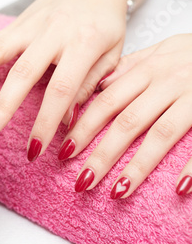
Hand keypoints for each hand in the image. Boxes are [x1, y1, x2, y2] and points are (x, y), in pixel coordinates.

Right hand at [0, 0, 128, 161]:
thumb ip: (89, 86)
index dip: (47, 122)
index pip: (62, 89)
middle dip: (3, 107)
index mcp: (85, 42)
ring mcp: (32, 24)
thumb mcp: (113, 55)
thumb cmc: (107, 21)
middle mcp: (54, 31)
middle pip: (23, 73)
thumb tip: (67, 119)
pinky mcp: (18, 21)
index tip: (35, 148)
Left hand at [64, 34, 191, 197]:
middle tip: (82, 180)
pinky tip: (178, 188)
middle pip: (127, 123)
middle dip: (102, 154)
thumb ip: (128, 68)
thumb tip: (97, 86)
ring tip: (116, 192)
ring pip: (160, 135)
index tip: (65, 150)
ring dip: (137, 167)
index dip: (83, 127)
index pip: (106, 101)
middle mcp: (166, 83)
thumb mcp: (159, 51)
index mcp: (146, 70)